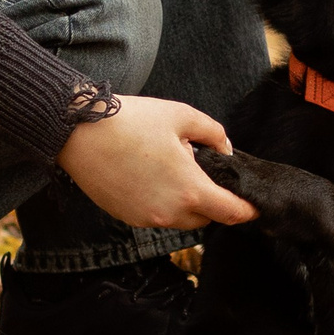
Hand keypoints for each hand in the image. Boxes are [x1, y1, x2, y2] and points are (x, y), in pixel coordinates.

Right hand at [56, 96, 257, 230]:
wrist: (79, 134)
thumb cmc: (131, 121)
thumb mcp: (182, 116)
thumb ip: (214, 134)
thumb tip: (225, 150)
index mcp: (190, 190)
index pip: (230, 213)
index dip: (247, 210)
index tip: (254, 206)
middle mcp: (169, 213)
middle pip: (206, 218)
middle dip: (212, 201)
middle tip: (204, 172)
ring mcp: (146, 219)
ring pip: (181, 218)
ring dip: (186, 202)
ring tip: (173, 169)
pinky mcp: (128, 217)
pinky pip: (157, 216)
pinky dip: (163, 202)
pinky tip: (152, 176)